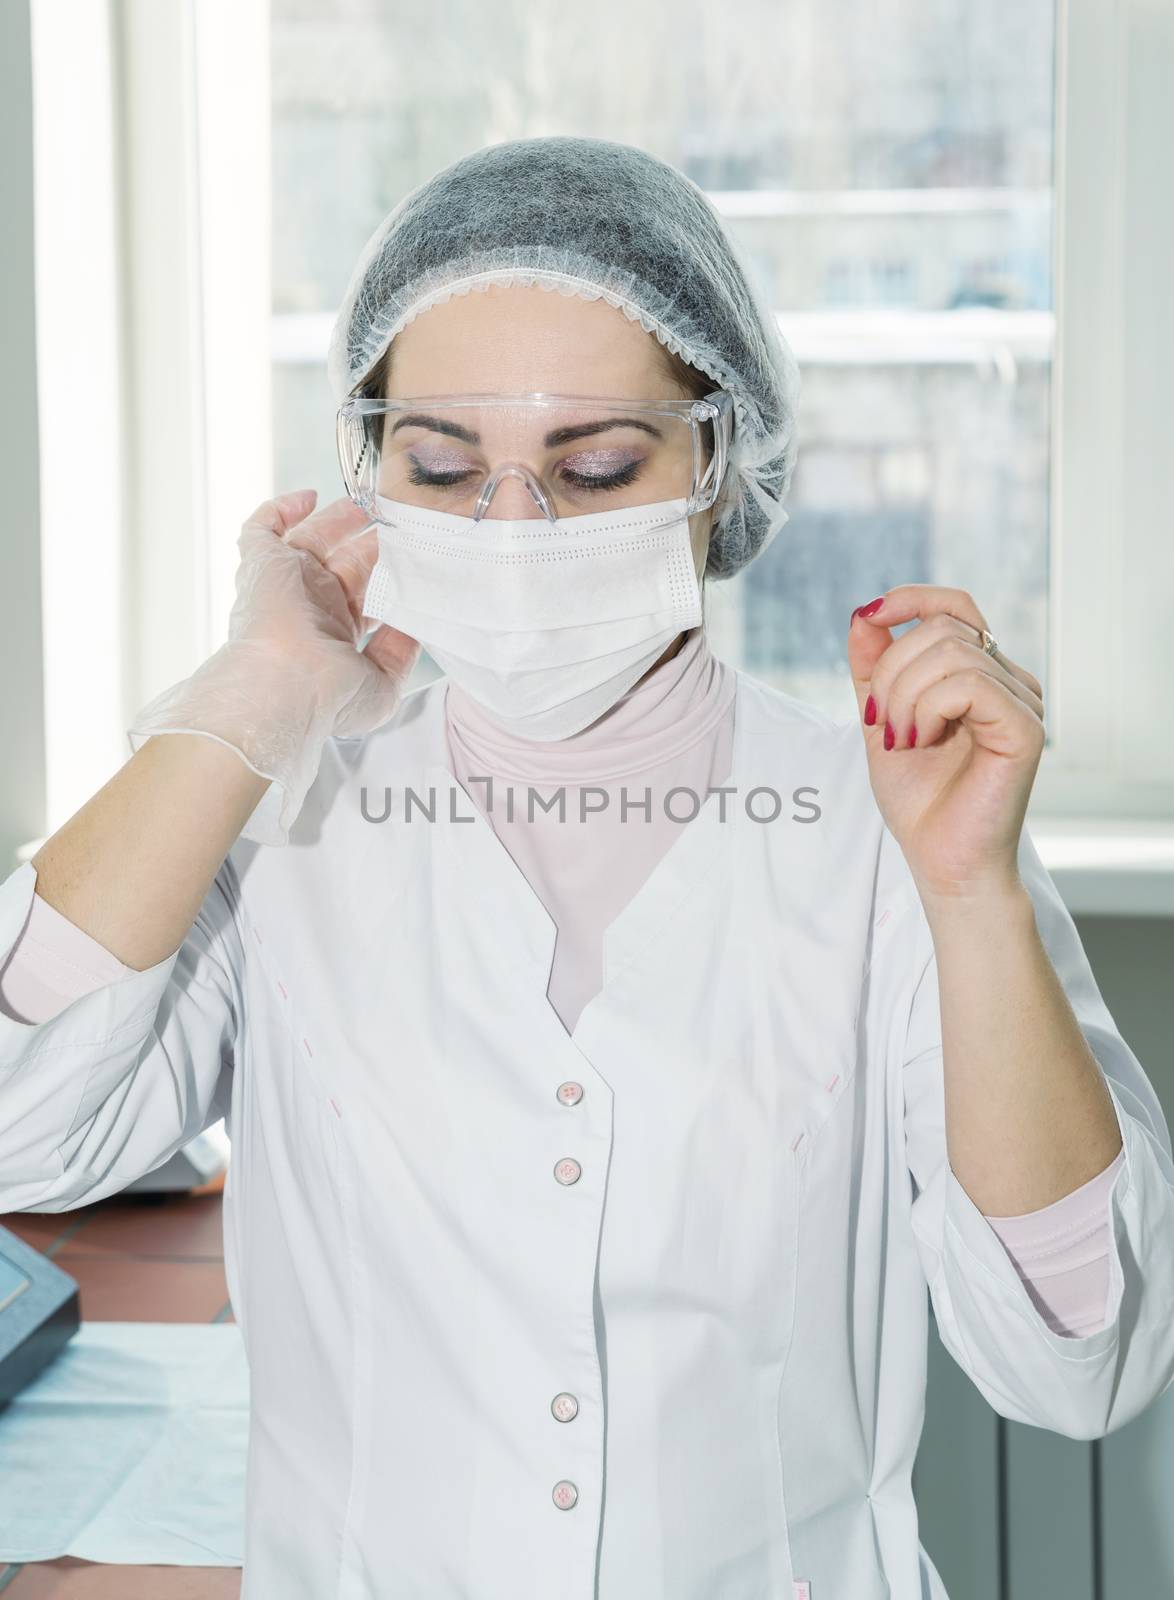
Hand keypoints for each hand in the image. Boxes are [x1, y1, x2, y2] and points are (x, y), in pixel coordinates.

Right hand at [127, 489, 420, 845]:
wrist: (287, 685)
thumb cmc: (330, 696)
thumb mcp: (385, 682)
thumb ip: (400, 652)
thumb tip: (413, 626)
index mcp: (336, 636)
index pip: (364, 599)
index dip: (386, 579)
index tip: (413, 561)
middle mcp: (310, 608)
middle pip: (344, 565)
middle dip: (370, 544)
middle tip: (399, 525)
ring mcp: (286, 584)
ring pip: (312, 540)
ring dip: (338, 520)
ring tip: (370, 504)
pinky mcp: (263, 564)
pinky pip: (262, 528)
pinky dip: (280, 509)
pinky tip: (308, 497)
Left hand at [847, 585, 1045, 904]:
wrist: (941, 860)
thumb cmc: (919, 800)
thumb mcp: (880, 719)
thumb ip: (873, 669)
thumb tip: (864, 614)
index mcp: (981, 675)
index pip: (955, 607)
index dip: (911, 599)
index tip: (871, 615)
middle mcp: (1009, 681)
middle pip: (941, 627)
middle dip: (892, 671)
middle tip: (883, 726)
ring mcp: (1023, 702)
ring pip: (951, 652)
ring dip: (905, 696)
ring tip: (902, 741)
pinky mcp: (1026, 728)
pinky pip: (969, 684)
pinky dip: (928, 708)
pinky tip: (921, 742)